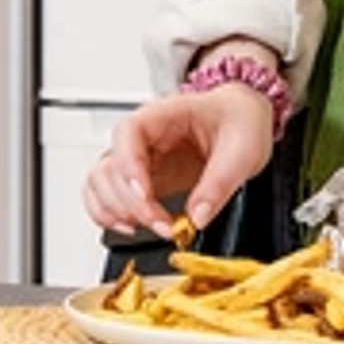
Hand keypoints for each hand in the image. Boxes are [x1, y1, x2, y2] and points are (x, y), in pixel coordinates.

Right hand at [80, 82, 281, 241]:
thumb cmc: (238, 121)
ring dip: (117, 211)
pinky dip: (109, 215)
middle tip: (165, 226)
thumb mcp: (243, 149)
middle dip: (133, 204)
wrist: (242, 121)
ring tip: (151, 228)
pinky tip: (132, 227)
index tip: (145, 195)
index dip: (129, 166)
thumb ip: (219, 183)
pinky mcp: (139, 180)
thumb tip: (198, 217)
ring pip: (100, 183)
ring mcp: (137, 159)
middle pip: (111, 167)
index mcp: (163, 115)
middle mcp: (141, 137)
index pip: (127, 133)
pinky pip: (105, 196)